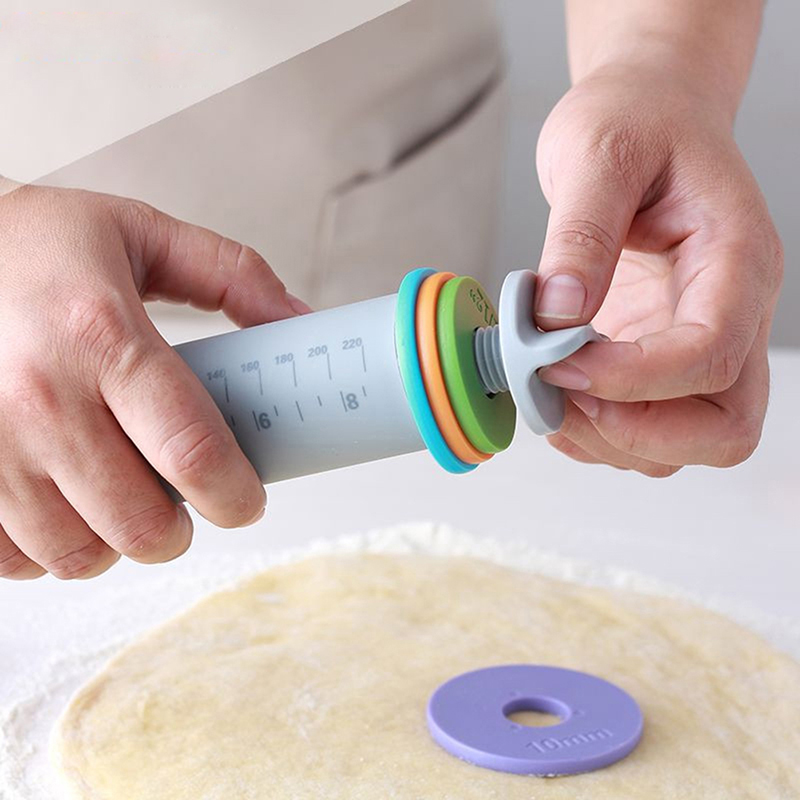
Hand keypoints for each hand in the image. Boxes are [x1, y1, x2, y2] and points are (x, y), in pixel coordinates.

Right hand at [0, 185, 307, 579]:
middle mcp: (39, 397)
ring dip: (116, 544)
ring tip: (122, 504)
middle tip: (185, 504)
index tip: (247, 501)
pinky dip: (49, 548)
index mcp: (102, 334)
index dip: (235, 495)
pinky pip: (13, 560)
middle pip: (142, 524)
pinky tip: (63, 507)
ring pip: (78, 555)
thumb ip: (232, 273)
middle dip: (181, 530)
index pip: (192, 450)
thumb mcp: (141, 234)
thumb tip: (299, 321)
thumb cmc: (34, 245)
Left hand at [533, 64, 782, 476]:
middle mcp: (731, 316)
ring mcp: (695, 343)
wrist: (649, 117)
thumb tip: (557, 314)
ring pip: (683, 443)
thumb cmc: (637, 122)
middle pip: (723, 429)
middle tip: (560, 390)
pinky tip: (552, 391)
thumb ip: (582, 232)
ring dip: (609, 440)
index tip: (558, 361)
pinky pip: (643, 431)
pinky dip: (595, 433)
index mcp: (736, 261)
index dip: (634, 379)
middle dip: (635, 432)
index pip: (711, 354)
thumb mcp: (600, 152)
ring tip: (545, 388)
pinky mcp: (657, 358)